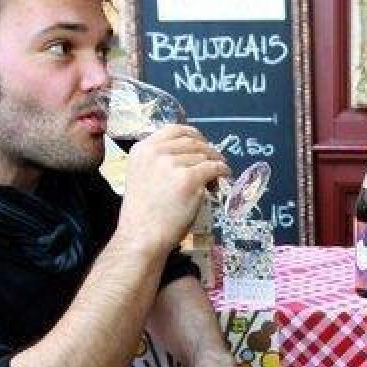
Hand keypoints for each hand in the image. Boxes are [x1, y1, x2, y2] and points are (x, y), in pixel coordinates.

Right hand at [118, 125, 229, 256]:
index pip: (173, 129)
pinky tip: (224, 176)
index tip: (203, 142)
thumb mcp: (143, 175)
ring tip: (215, 178)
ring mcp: (172, 164)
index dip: (193, 134)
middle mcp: (156, 152)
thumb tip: (192, 152)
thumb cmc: (143, 214)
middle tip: (215, 160)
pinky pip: (214, 168)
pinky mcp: (189, 178)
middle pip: (192, 141)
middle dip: (207, 150)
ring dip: (214, 164)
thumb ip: (160, 160)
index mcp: (142, 149)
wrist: (142, 236)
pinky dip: (223, 171)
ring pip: (204, 156)